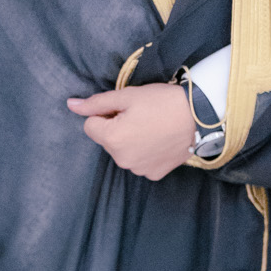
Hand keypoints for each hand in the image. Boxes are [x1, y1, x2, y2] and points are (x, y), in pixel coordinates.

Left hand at [67, 83, 194, 180]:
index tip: (125, 108)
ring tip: (153, 127)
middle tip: (140, 116)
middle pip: (107, 140)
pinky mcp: (154, 174)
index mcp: (112, 138)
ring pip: (123, 151)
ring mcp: (139, 170)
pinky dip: (146, 152)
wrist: (200, 117)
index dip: (105, 113)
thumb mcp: (127, 96)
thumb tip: (70, 105)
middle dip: (117, 128)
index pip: (91, 125)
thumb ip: (96, 103)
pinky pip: (140, 161)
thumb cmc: (162, 102)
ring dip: (131, 140)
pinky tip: (160, 140)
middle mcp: (122, 159)